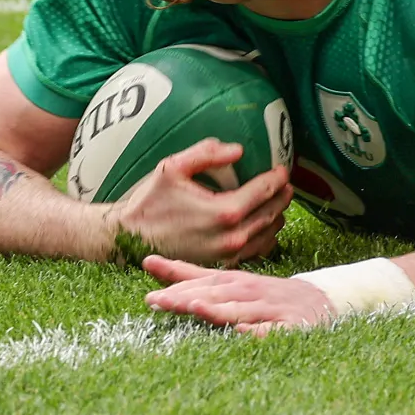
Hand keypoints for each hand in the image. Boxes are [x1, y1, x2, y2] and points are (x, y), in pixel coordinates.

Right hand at [114, 138, 292, 264]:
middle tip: (285, 183)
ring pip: (268, 234)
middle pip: (272, 213)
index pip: (264, 191)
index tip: (282, 168)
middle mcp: (232, 236)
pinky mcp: (223, 264)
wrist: (129, 239)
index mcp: (224, 211)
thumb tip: (237, 150)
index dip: (277, 178)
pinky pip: (256, 251)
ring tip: (276, 202)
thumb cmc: (149, 203)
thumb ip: (206, 153)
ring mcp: (229, 254)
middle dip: (281, 196)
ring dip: (276, 216)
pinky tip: (262, 225)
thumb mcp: (172, 167)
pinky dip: (265, 237)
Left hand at [143, 256, 336, 335]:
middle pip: (217, 295)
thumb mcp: (226, 280)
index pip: (202, 283)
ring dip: (219, 309)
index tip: (150, 298)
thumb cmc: (263, 293)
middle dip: (188, 298)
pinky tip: (242, 333)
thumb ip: (188, 274)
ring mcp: (271, 309)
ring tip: (196, 309)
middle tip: (160, 303)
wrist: (319, 300)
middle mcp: (251, 292)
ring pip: (242, 310)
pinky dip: (258, 332)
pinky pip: (273, 331)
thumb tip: (146, 262)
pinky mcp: (291, 327)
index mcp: (234, 281)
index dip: (177, 289)